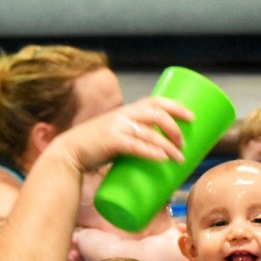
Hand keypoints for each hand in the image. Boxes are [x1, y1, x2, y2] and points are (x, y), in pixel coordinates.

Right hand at [53, 97, 193, 173]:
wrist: (69, 154)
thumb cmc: (95, 148)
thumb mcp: (117, 136)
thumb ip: (135, 140)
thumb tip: (158, 156)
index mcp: (127, 111)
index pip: (155, 101)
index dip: (176, 107)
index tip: (192, 117)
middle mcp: (123, 115)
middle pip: (157, 114)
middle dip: (175, 127)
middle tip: (184, 143)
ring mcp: (116, 128)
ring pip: (150, 132)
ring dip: (168, 145)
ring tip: (179, 158)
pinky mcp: (110, 142)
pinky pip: (135, 145)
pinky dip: (150, 151)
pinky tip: (162, 158)